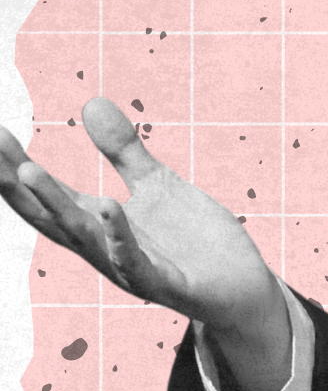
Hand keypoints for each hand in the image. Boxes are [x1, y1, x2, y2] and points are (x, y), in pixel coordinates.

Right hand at [0, 99, 290, 390]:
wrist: (241, 286)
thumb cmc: (194, 239)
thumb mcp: (157, 184)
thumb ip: (123, 151)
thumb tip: (90, 103)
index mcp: (98, 225)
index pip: (47, 194)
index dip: (16, 166)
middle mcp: (104, 249)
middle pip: (50, 215)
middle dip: (17, 184)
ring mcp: (132, 269)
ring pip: (84, 237)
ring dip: (55, 204)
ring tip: (27, 169)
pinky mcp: (167, 284)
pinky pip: (137, 264)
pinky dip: (120, 237)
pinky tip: (107, 207)